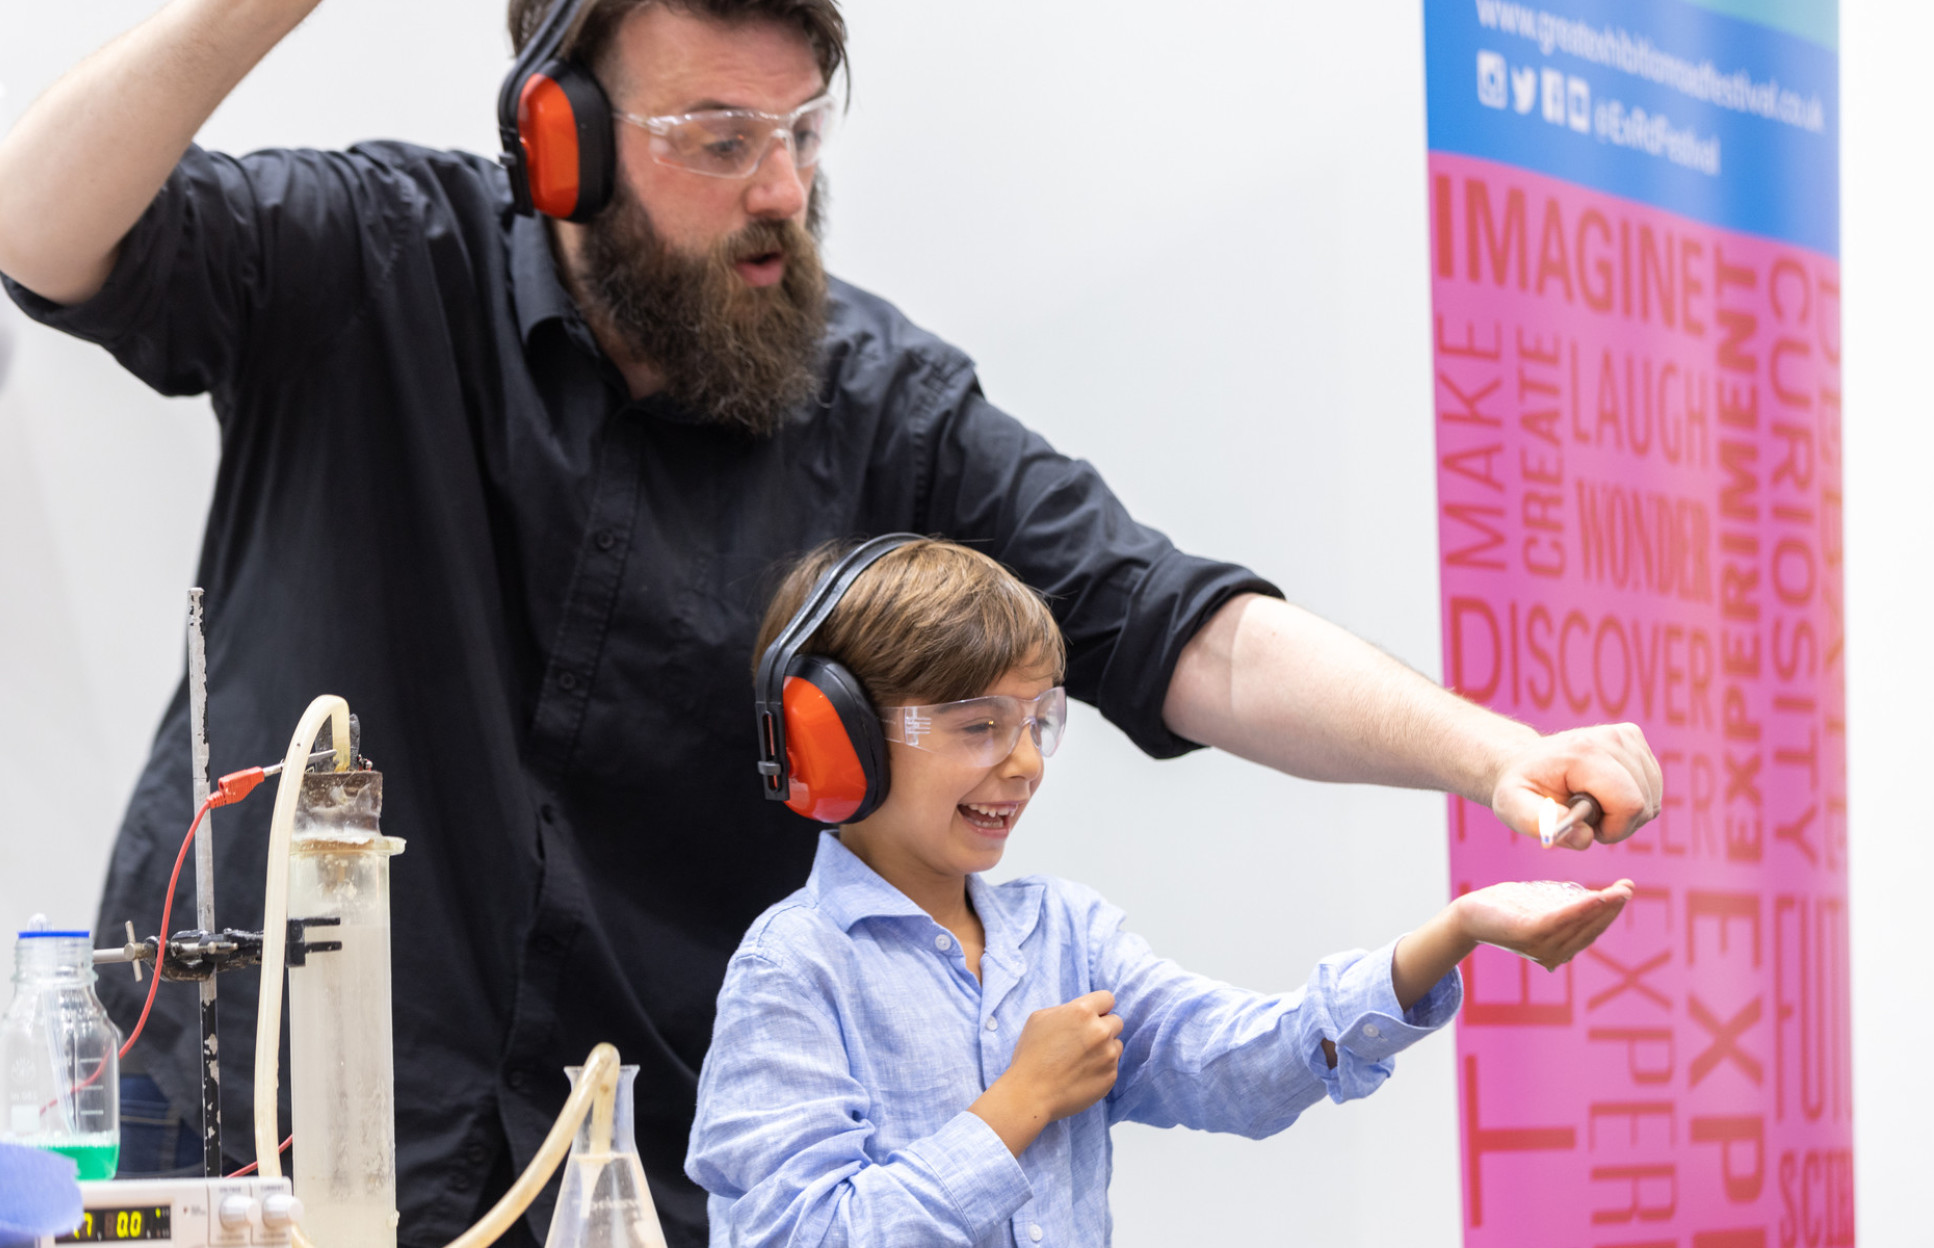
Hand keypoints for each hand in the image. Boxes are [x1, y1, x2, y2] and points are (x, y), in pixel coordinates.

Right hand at [970, 990, 1122, 1155]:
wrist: (1030, 1094)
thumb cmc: (1030, 1056)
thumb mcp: (1039, 1019)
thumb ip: (1066, 1010)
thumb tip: (1082, 1013)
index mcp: (1082, 1012)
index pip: (1107, 998)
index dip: (1099, 1007)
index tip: (1092, 1016)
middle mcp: (1100, 1031)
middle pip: (1116, 1021)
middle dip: (1103, 1028)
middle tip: (1084, 1041)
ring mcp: (1108, 1055)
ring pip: (1117, 1045)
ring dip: (1105, 1049)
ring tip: (1081, 1060)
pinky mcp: (1110, 1077)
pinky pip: (1113, 1067)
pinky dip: (1101, 1069)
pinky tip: (1081, 1075)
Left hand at [1456, 879, 1634, 970]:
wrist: (1470, 914)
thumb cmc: (1507, 909)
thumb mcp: (1542, 908)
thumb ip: (1566, 909)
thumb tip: (1595, 902)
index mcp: (1559, 950)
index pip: (1591, 930)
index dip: (1610, 911)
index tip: (1626, 890)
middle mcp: (1553, 954)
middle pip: (1590, 929)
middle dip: (1612, 908)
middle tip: (1629, 887)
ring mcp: (1541, 947)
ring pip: (1580, 924)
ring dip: (1603, 906)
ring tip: (1620, 890)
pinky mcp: (1528, 934)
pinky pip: (1561, 919)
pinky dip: (1581, 908)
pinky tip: (1597, 896)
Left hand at [1490, 723, 1661, 847]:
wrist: (1526, 761)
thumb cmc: (1523, 786)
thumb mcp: (1513, 807)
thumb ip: (1540, 824)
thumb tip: (1583, 836)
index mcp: (1583, 753)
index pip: (1630, 804)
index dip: (1613, 829)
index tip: (1587, 827)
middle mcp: (1611, 739)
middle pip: (1645, 804)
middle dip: (1619, 823)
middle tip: (1585, 817)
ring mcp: (1626, 736)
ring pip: (1653, 798)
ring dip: (1626, 813)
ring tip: (1593, 804)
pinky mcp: (1634, 738)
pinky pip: (1653, 786)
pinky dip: (1634, 798)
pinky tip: (1605, 793)